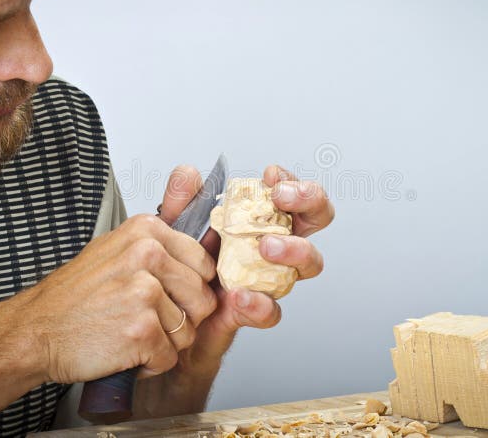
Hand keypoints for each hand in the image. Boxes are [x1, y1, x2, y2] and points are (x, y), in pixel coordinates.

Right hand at [19, 213, 217, 382]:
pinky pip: (169, 357)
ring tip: (129, 333)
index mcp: (148, 231)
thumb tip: (204, 254)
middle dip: (181, 320)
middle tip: (144, 320)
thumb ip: (160, 249)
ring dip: (163, 344)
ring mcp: (145, 291)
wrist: (35, 331)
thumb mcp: (116, 251)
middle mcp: (149, 254)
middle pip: (203, 300)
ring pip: (188, 332)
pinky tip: (123, 351)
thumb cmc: (76, 296)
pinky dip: (149, 365)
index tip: (168, 298)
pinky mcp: (142, 329)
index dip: (190, 290)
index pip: (204, 265)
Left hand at [157, 164, 333, 371]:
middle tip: (281, 199)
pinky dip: (259, 303)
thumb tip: (189, 173)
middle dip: (309, 201)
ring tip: (266, 247)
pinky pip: (272, 310)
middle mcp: (277, 245)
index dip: (289, 180)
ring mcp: (272, 278)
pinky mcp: (257, 311)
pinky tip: (239, 295)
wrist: (171, 314)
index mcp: (261, 218)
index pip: (292, 191)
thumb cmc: (183, 264)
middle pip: (316, 217)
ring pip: (309, 263)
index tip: (269, 176)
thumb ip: (181, 200)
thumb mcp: (175, 227)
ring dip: (294, 249)